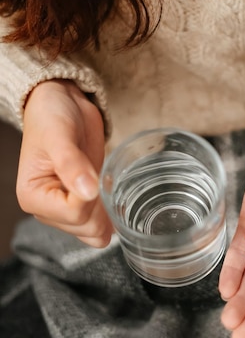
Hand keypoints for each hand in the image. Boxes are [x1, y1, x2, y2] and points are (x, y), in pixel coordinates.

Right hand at [17, 79, 112, 246]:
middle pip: (86, 228)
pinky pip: (101, 225)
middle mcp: (47, 209)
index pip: (72, 214)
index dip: (91, 198)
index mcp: (33, 197)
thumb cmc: (51, 116)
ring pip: (95, 232)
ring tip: (110, 184)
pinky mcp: (84, 204)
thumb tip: (88, 191)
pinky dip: (112, 216)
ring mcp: (66, 209)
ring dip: (109, 214)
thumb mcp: (59, 135)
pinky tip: (116, 196)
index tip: (94, 173)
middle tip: (104, 177)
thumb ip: (72, 163)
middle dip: (102, 207)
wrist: (63, 105)